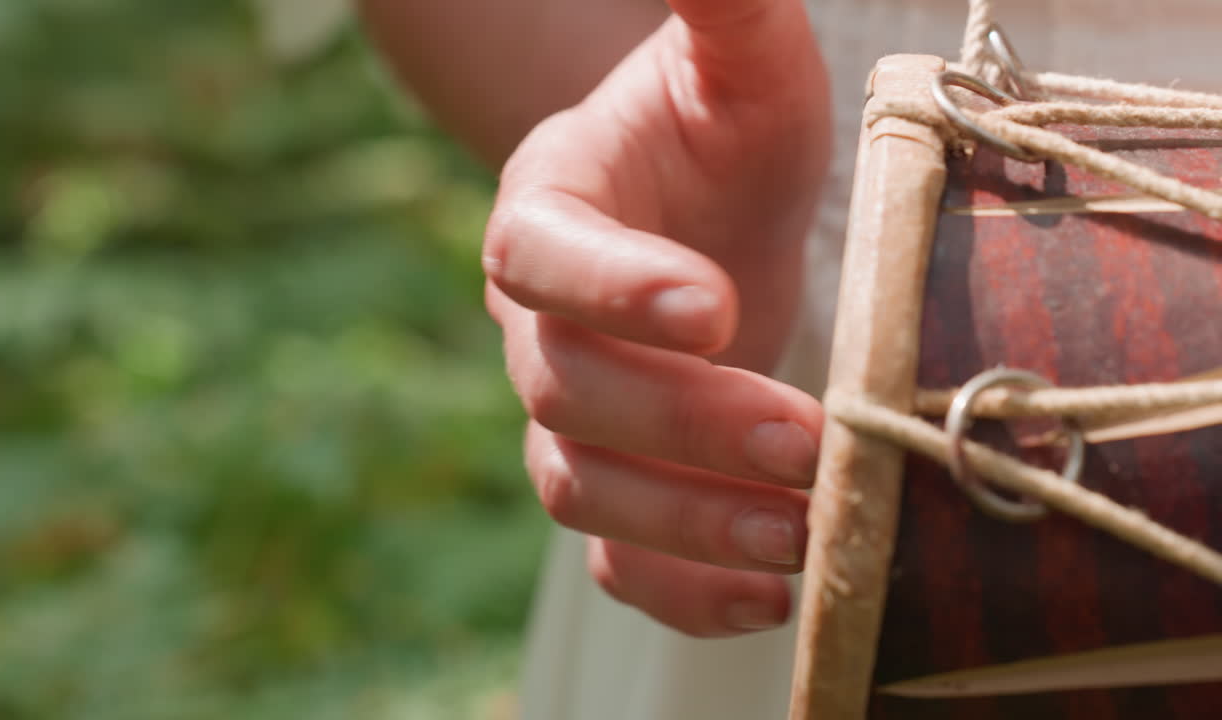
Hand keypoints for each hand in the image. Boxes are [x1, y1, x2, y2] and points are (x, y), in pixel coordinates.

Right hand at [485, 0, 830, 636]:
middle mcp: (535, 324)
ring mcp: (569, 414)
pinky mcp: (617, 481)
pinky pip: (618, 556)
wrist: (705, 217)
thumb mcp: (739, 69)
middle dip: (680, 424)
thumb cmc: (722, 137)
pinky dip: (681, 589)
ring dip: (685, 523)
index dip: (610, 289)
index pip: (539, 256)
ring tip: (805, 539)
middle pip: (566, 392)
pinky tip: (778, 595)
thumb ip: (722, 12)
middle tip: (803, 439)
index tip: (712, 306)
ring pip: (580, 489)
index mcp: (550, 209)